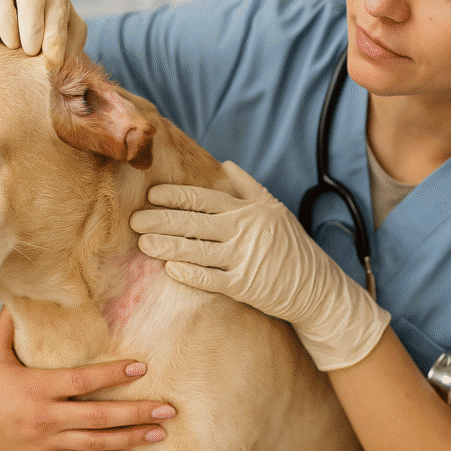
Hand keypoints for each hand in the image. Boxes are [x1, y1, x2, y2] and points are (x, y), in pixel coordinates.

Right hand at [0, 0, 85, 70]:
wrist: (8, 42)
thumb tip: (60, 53)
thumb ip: (68, 43)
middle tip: (31, 51)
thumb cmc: (44, 38)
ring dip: (6, 18)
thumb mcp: (65, 41)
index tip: (53, 58)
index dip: (56, 28)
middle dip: (32, 20)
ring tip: (11, 46)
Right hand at [0, 307, 174, 450]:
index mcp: (36, 389)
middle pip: (99, 418)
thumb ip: (11, 322)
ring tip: (160, 433)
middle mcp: (46, 418)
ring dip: (132, 438)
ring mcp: (48, 441)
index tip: (142, 367)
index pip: (82, 382)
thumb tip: (26, 288)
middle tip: (168, 410)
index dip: (113, 375)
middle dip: (137, 414)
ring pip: (97, 443)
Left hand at [129, 161, 389, 370]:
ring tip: (143, 244)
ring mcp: (242, 258)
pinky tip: (170, 269)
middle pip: (193, 222)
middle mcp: (243, 230)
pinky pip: (209, 278)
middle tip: (136, 220)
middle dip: (161, 219)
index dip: (175, 196)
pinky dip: (188, 273)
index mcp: (248, 210)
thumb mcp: (274, 209)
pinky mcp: (243, 285)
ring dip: (166, 246)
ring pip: (195, 250)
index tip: (152, 195)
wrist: (314, 287)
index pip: (204, 198)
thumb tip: (226, 163)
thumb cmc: (291, 246)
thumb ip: (248, 187)